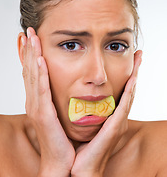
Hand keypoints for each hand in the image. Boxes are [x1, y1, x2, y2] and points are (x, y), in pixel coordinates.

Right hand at [21, 27, 74, 176]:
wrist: (61, 161)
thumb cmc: (62, 137)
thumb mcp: (58, 113)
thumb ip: (58, 98)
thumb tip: (64, 85)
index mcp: (38, 100)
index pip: (32, 72)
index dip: (30, 54)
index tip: (32, 38)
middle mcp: (34, 101)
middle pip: (29, 70)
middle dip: (29, 49)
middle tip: (29, 31)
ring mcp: (37, 107)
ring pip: (33, 76)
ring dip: (32, 55)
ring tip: (31, 37)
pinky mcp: (43, 115)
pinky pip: (41, 90)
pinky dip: (40, 74)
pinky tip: (40, 60)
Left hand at [71, 50, 141, 176]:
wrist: (80, 169)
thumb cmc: (82, 148)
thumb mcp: (85, 125)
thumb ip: (87, 112)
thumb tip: (81, 100)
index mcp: (111, 116)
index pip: (121, 91)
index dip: (127, 75)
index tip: (130, 60)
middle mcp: (117, 117)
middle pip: (129, 89)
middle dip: (135, 71)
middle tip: (139, 54)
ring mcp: (118, 122)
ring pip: (130, 93)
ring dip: (135, 75)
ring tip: (139, 58)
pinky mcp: (115, 127)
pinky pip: (124, 106)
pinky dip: (129, 91)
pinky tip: (133, 79)